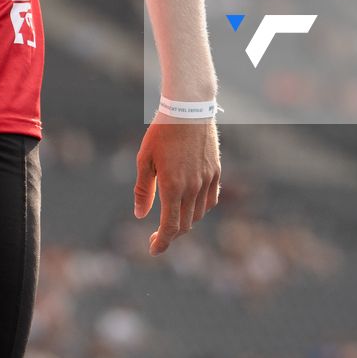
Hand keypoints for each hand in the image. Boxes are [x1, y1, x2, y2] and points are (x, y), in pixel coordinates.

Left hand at [133, 115, 221, 255]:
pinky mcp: (216, 172)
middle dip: (170, 235)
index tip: (153, 249)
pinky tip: (190, 205)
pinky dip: (199, 209)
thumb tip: (141, 215)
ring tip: (172, 219)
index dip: (162, 243)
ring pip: (198, 215)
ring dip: (184, 222)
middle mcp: (192, 187)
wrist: (189, 108)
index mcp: (172, 186)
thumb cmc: (161, 132)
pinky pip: (210, 200)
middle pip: (184, 225)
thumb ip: (143, 190)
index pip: (170, 228)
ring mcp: (207, 180)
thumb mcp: (145, 160)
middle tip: (157, 235)